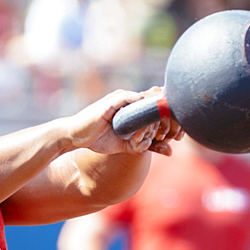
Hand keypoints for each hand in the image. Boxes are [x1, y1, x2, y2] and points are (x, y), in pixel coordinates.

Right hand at [63, 89, 182, 156]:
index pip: (154, 108)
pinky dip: (143, 113)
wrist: (75, 137)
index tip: (173, 136)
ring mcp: (120, 99)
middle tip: (171, 137)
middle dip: (166, 119)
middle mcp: (127, 99)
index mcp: (130, 108)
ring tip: (163, 133)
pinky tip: (148, 127)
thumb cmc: (95, 139)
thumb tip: (158, 150)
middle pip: (154, 102)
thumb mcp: (121, 145)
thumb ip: (137, 145)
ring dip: (156, 116)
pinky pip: (134, 101)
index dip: (166, 120)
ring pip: (147, 101)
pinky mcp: (113, 101)